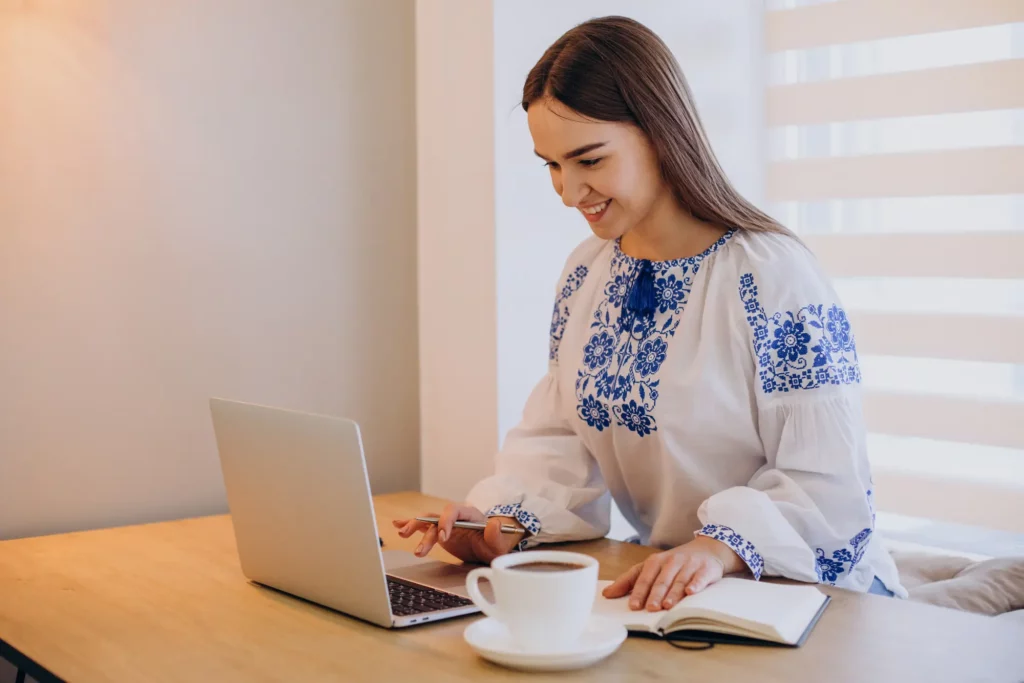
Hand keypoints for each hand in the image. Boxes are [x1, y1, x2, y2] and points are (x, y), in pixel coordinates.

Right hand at [392, 503, 523, 563]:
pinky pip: (424, 526)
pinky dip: (411, 525)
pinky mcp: (439, 531)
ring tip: (402, 534)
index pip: (453, 510)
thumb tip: (494, 523)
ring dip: (414, 527)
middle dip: (425, 527)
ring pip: (427, 522)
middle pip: (436, 516)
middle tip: (419, 546)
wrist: (491, 547)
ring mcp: (445, 523)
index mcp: (469, 513)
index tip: (444, 538)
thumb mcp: (499, 543)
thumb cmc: (495, 544)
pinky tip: (398, 525)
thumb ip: (496, 535)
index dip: (445, 522)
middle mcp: (454, 516)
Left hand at [602, 536, 743, 610]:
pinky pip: (701, 577)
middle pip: (662, 580)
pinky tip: (691, 592)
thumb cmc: (675, 562)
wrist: (708, 549)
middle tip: (649, 608)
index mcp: (656, 561)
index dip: (639, 591)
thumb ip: (630, 580)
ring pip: (680, 580)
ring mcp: (689, 565)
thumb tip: (606, 594)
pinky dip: (696, 584)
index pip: (644, 576)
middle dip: (655, 594)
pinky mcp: (706, 569)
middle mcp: (672, 561)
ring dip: (673, 593)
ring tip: (667, 606)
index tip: (633, 605)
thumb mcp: (651, 567)